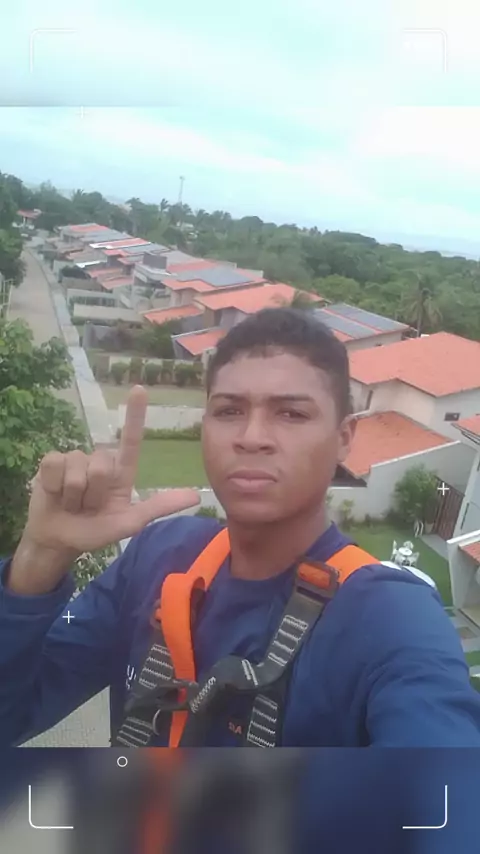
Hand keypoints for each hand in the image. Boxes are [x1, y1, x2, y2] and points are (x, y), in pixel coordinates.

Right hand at [22, 385, 199, 554]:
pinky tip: (55, 494)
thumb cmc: (95, 531)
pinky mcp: (51, 462)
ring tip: (71, 503)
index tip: (139, 389)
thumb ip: (158, 507)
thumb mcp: (129, 522)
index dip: (134, 414)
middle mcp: (99, 461)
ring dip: (73, 495)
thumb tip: (196, 495)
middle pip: (102, 466)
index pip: (130, 440)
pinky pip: (54, 465)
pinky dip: (54, 487)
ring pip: (78, 469)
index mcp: (121, 472)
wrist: (59, 540)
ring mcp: (75, 459)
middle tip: (88, 507)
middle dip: (94, 493)